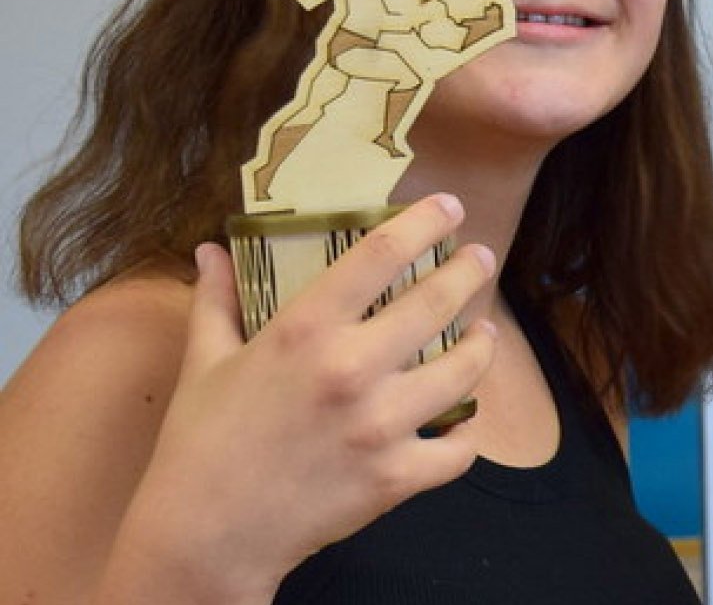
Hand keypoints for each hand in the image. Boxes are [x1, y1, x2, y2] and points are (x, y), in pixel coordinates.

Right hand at [105, 194, 499, 592]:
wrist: (205, 534)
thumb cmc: (200, 443)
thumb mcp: (204, 362)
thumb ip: (218, 300)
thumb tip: (212, 250)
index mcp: (303, 331)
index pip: (379, 254)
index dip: (424, 223)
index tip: (450, 208)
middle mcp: (350, 369)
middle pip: (437, 302)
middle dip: (468, 273)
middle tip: (480, 260)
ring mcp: (381, 424)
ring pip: (465, 371)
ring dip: (481, 347)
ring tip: (483, 333)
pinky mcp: (396, 475)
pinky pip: (459, 449)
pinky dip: (467, 435)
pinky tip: (465, 420)